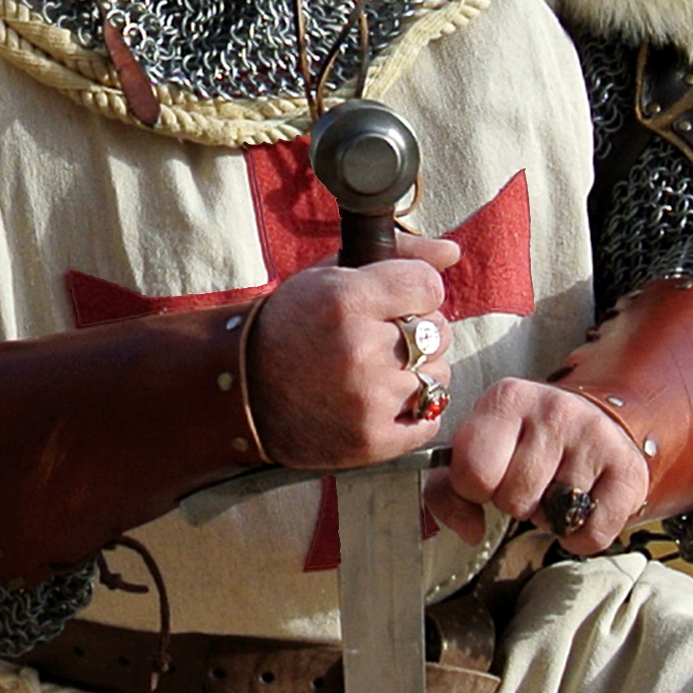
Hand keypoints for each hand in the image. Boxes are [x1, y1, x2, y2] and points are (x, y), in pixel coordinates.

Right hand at [246, 230, 460, 469]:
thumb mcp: (329, 276)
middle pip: (440, 332)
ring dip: (416, 373)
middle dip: (417, 333)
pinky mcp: (373, 440)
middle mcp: (361, 349)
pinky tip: (381, 402)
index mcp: (347, 300)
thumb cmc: (290, 326)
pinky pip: (430, 419)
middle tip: (380, 341)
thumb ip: (396, 255)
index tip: (395, 302)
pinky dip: (413, 411)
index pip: (430, 286)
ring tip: (376, 373)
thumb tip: (452, 252)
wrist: (240, 391)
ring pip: (439, 376)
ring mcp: (369, 399)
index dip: (415, 292)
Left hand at [431, 378, 649, 554]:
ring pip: (551, 518)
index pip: (474, 472)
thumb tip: (470, 531)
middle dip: (515, 502)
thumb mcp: (477, 451)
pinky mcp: (629, 470)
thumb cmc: (524, 443)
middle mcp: (555, 409)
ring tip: (555, 487)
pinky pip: (591, 535)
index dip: (475, 488)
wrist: (593, 422)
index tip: (489, 475)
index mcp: (508, 398)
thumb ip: (448, 492)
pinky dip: (581, 537)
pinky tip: (581, 507)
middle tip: (529, 481)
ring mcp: (596, 437)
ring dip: (549, 516)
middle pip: (513, 499)